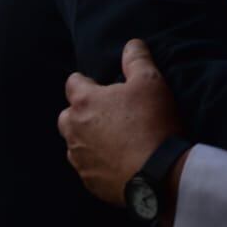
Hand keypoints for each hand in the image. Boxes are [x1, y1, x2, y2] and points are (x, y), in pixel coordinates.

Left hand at [60, 39, 181, 205]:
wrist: (159, 176)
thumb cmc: (153, 123)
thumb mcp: (151, 82)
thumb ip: (137, 59)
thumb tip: (131, 44)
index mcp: (84, 103)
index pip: (73, 82)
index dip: (87, 81)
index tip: (103, 86)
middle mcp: (74, 130)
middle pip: (67, 115)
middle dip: (82, 112)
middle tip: (109, 114)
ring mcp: (79, 159)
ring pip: (75, 143)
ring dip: (88, 138)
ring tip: (115, 139)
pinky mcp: (89, 182)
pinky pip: (87, 167)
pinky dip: (98, 162)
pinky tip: (119, 161)